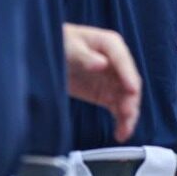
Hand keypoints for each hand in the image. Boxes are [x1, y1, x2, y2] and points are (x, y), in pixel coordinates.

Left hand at [64, 24, 142, 142]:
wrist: (44, 52)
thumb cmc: (60, 42)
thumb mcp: (68, 46)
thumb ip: (84, 56)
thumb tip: (102, 64)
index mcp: (110, 44)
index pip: (123, 61)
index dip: (128, 76)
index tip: (131, 91)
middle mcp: (116, 62)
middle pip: (130, 82)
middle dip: (130, 100)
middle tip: (125, 115)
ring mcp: (112, 79)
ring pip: (127, 99)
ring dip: (128, 115)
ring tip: (124, 131)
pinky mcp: (105, 94)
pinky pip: (117, 108)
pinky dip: (121, 121)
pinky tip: (120, 133)